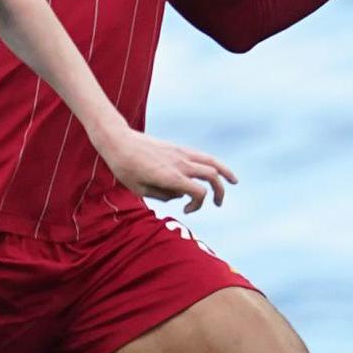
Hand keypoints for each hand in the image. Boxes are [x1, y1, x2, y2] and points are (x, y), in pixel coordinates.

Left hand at [97, 127, 235, 213]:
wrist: (118, 142)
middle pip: (212, 176)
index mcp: (171, 177)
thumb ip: (162, 196)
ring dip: (225, 173)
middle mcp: (180, 164)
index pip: (199, 192)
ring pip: (212, 162)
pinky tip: (214, 169)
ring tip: (234, 181)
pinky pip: (201, 156)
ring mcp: (181, 154)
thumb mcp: (139, 190)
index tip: (184, 210)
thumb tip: (178, 195)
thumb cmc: (125, 168)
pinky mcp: (178, 148)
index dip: (198, 205)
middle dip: (219, 192)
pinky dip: (212, 163)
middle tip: (217, 204)